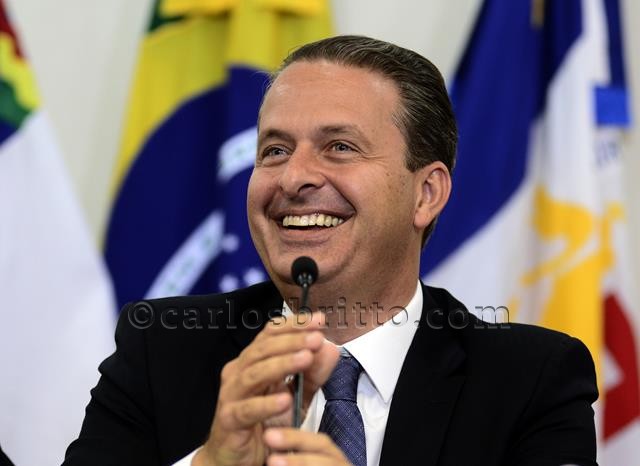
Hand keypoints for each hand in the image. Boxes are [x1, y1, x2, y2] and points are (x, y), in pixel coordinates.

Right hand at [193, 312, 339, 465]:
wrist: (238, 458)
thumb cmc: (264, 423)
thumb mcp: (297, 396)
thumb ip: (314, 374)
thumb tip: (330, 348)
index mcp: (254, 361)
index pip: (271, 333)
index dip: (294, 324)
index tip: (319, 320)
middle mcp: (239, 372)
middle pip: (263, 349)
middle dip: (292, 341)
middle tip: (316, 338)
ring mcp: (231, 395)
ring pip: (254, 373)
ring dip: (282, 364)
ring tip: (306, 359)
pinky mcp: (229, 420)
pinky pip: (246, 409)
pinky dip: (265, 404)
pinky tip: (284, 399)